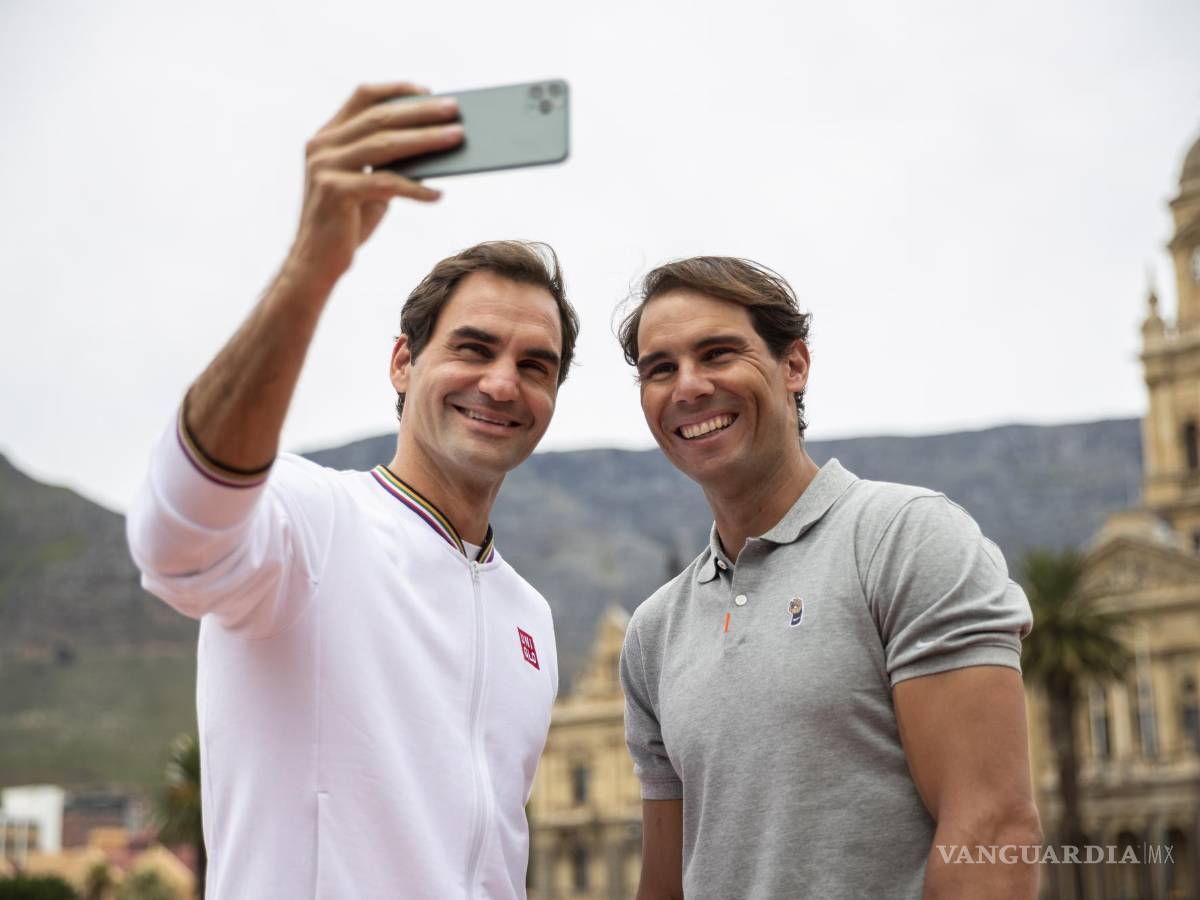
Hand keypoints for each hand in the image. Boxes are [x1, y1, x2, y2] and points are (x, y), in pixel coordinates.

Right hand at [284, 81, 463, 290]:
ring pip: (385, 144)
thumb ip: (388, 163)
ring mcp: (325, 167)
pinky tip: (438, 194)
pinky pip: (386, 183)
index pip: (362, 97)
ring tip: (457, 139)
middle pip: (380, 117)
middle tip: (456, 110)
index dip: (397, 90)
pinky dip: (416, 188)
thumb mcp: (368, 185)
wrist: (315, 262)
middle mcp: (322, 146)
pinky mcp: (335, 192)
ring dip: (426, 140)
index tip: (429, 91)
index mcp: (327, 136)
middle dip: (421, 112)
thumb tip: (434, 144)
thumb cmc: (347, 223)